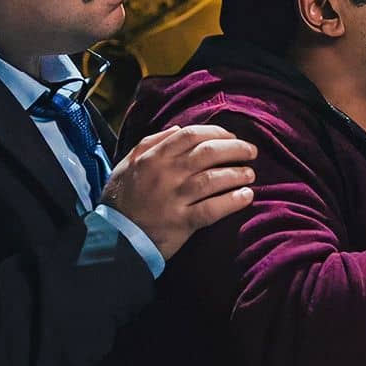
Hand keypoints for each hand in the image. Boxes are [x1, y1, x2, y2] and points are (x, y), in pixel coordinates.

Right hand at [102, 125, 256, 259]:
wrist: (115, 237)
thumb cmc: (122, 198)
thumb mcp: (128, 163)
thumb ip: (151, 142)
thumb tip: (180, 129)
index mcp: (154, 157)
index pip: (191, 135)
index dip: (216, 132)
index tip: (231, 137)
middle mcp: (166, 174)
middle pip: (208, 153)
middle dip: (235, 149)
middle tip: (251, 152)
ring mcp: (175, 198)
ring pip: (214, 180)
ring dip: (237, 174)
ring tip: (250, 174)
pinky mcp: (182, 222)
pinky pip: (212, 209)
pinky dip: (232, 202)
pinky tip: (246, 196)